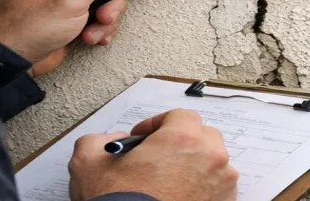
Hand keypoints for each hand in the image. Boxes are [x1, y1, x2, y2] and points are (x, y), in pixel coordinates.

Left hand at [0, 0, 150, 75]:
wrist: (7, 66)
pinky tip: (92, 39)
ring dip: (104, 22)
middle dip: (109, 3)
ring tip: (93, 33)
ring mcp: (61, 9)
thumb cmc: (23, 31)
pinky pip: (92, 24)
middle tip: (106, 16)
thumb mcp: (68, 1)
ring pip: (99, 7)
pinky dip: (98, 32)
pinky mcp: (66, 28)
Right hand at [68, 109, 237, 200]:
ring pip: (213, 163)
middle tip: (160, 156)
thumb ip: (100, 140)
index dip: (159, 124)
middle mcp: (210, 157)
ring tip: (170, 179)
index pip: (181, 116)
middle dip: (182, 142)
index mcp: (182, 139)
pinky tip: (180, 196)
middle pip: (203, 136)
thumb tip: (116, 141)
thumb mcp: (88, 163)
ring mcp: (221, 183)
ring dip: (195, 165)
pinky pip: (217, 187)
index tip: (145, 137)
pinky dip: (203, 188)